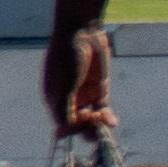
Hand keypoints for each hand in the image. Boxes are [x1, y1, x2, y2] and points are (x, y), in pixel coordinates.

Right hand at [40, 16, 115, 144]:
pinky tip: (112, 121)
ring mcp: (85, 95)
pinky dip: (107, 117)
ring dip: (98, 126)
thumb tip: (61, 134)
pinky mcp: (99, 89)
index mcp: (54, 100)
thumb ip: (64, 110)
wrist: (81, 32)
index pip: (62, 124)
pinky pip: (103, 109)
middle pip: (78, 125)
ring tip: (106, 125)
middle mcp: (69, 100)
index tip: (79, 129)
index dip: (70, 131)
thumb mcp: (64, 86)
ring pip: (92, 119)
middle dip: (86, 130)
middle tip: (96, 131)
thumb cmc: (66, 58)